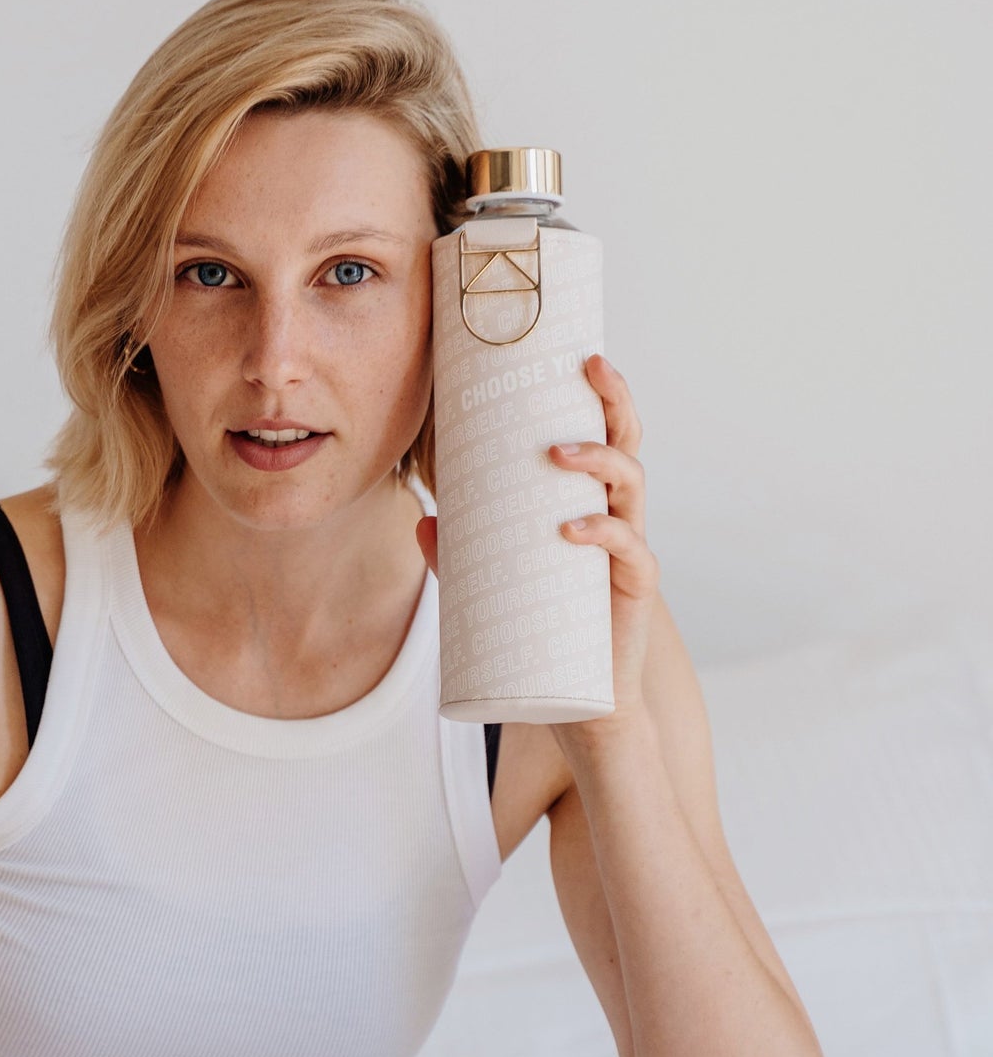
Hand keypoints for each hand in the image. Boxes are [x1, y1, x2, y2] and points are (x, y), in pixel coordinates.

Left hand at [414, 354, 658, 745]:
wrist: (579, 702)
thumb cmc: (544, 631)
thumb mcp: (491, 587)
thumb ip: (460, 554)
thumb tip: (421, 523)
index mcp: (591, 503)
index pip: (603, 435)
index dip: (601, 394)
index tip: (580, 354)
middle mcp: (617, 515)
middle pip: (627, 442)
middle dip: (614, 400)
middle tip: (589, 368)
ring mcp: (629, 549)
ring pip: (631, 485)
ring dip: (598, 460)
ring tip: (559, 454)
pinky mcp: (634, 589)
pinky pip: (627, 550)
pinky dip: (600, 534)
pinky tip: (572, 529)